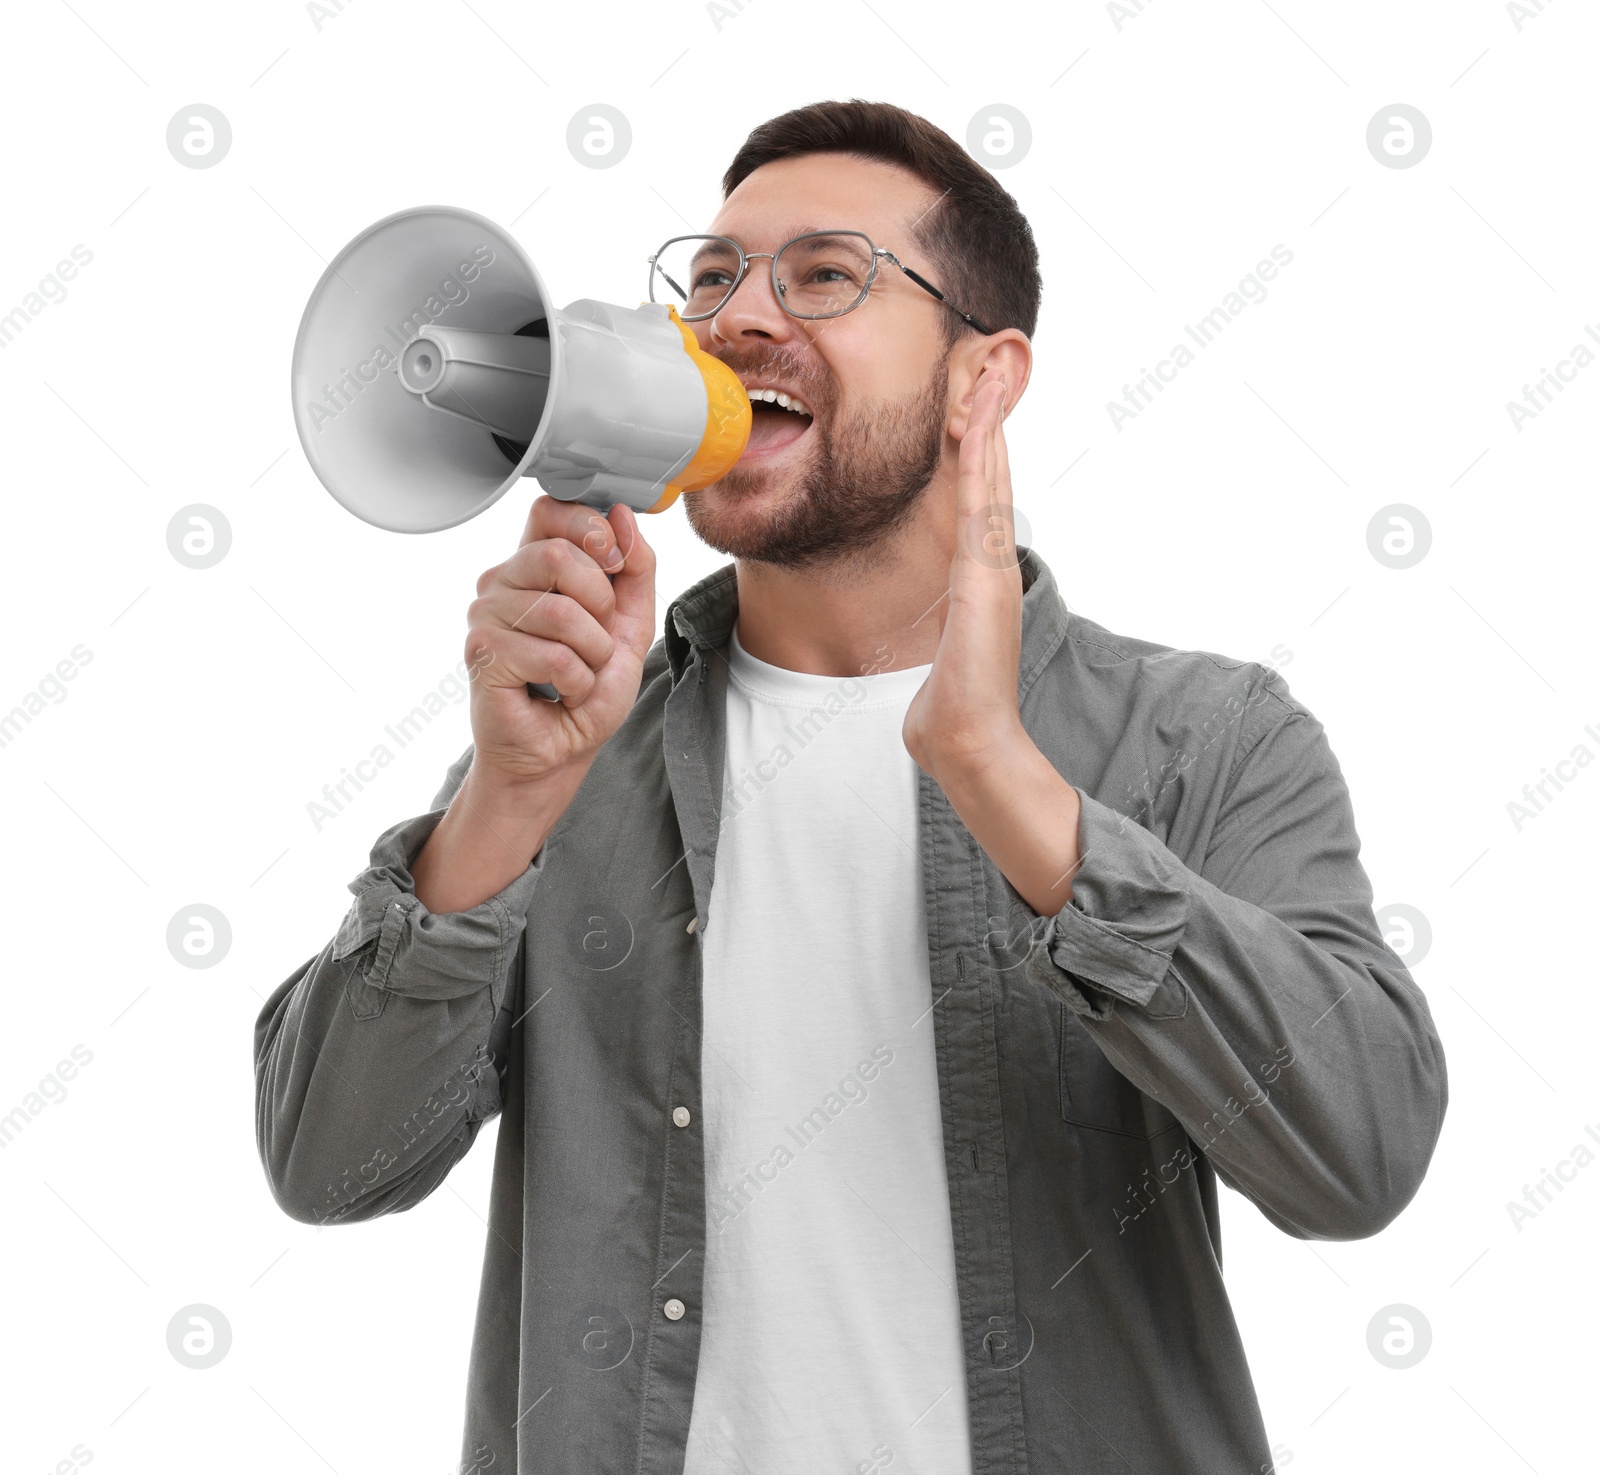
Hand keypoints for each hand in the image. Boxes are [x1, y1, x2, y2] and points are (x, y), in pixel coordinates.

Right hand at [464, 495, 656, 787]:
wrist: (562, 749)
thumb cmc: (587, 689)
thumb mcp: (631, 622)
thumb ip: (635, 566)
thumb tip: (620, 515)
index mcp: (535, 563)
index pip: (552, 510)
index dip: (590, 530)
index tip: (612, 565)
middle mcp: (503, 580)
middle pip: (557, 554)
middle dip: (600, 606)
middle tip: (595, 641)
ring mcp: (486, 614)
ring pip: (562, 612)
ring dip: (592, 654)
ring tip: (579, 673)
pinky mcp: (484, 652)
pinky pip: (553, 655)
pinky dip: (577, 682)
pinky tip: (560, 692)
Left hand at [902, 365, 1025, 782]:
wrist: (970, 739)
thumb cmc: (950, 707)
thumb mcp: (936, 652)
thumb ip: (937, 636)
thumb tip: (927, 641)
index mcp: (980, 579)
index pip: (981, 503)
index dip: (979, 455)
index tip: (972, 412)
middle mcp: (993, 566)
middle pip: (994, 480)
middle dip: (993, 424)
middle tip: (995, 371)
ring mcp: (993, 567)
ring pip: (993, 480)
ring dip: (992, 425)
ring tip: (991, 376)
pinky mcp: (985, 575)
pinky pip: (981, 502)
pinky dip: (981, 459)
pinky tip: (976, 422)